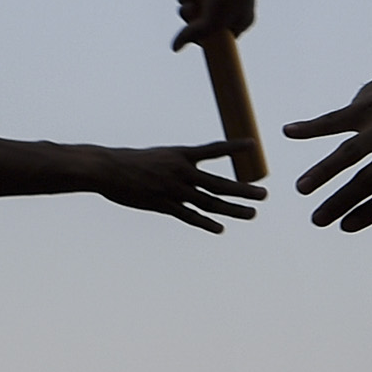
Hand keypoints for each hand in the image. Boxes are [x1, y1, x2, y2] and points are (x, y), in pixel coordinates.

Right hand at [91, 145, 265, 231]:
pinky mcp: (164, 205)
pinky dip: (205, 223)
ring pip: (210, 202)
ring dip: (233, 209)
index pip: (213, 149)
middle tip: (264, 194)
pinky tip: (221, 228)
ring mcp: (174, 190)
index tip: (253, 144)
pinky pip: (189, 216)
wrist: (107, 169)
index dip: (233, 147)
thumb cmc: (130, 162)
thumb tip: (190, 167)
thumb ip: (177, 164)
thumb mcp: (158, 156)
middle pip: (220, 183)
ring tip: (253, 213)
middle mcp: (182, 171)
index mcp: (181, 154)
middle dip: (244, 190)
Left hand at [169, 0, 260, 51]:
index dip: (194, 33)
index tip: (192, 27)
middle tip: (192, 5)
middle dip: (186, 12)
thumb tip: (174, 47)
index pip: (205, 36)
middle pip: (191, 17)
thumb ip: (194, 34)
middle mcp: (220, 6)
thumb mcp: (213, 20)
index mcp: (229, 22)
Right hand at [286, 66, 371, 249]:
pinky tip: (289, 132)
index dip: (370, 213)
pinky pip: (336, 118)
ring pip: (351, 151)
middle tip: (317, 220)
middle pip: (370, 177)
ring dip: (324, 171)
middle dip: (342, 201)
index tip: (345, 226)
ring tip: (302, 189)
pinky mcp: (368, 103)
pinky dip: (312, 126)